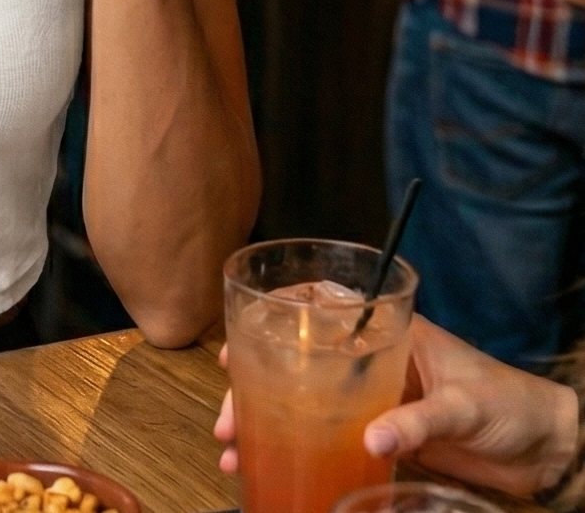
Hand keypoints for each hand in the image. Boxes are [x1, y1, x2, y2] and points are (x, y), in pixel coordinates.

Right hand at [213, 321, 579, 498]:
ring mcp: (374, 399)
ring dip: (266, 422)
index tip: (238, 338)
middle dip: (254, 385)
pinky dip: (299, 451)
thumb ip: (419, 420)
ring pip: (306, 402)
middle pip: (299, 362)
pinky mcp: (383, 436)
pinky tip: (268, 466)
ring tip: (232, 447)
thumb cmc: (509, 404)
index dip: (275, 316)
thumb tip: (371, 439)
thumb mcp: (464, 404)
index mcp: (388, 330)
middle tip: (226, 414)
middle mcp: (370, 360)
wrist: (546, 449)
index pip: (322, 306)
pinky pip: (331, 439)